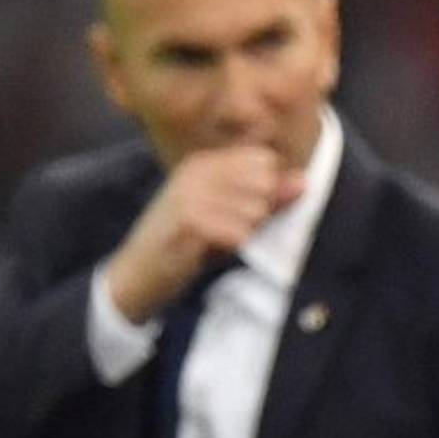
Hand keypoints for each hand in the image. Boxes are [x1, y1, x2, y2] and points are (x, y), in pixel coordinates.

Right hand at [105, 145, 304, 322]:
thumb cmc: (186, 246)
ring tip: (214, 241)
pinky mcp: (188, 221)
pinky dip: (231, 247)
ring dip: (242, 234)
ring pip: (254, 210)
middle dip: (256, 214)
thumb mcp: (228, 216)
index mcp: (205, 162)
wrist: (134, 276)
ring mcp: (191, 193)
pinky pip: (239, 232)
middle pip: (264, 183)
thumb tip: (304, 181)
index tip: (237, 212)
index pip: (264, 161)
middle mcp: (197, 170)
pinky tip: (207, 251)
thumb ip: (267, 198)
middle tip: (225, 230)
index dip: (265, 192)